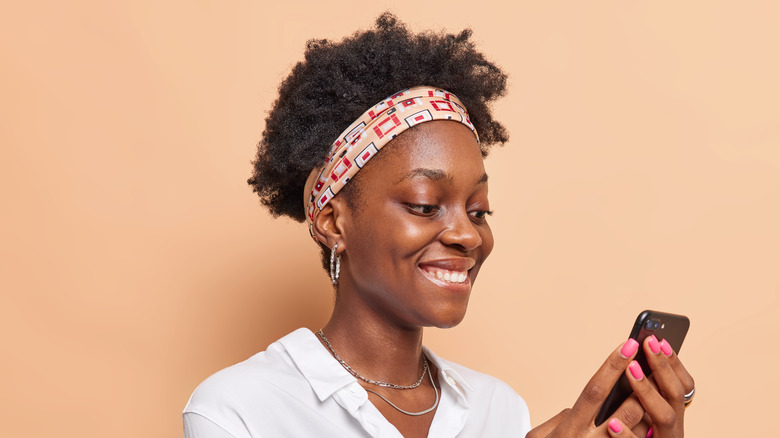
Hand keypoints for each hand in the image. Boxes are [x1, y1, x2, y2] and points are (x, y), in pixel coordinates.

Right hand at [527, 337, 693, 437]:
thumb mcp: (540, 437)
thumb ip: (561, 418)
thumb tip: (581, 407)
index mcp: (569, 430)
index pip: (594, 390)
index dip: (612, 366)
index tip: (628, 344)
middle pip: (626, 410)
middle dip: (643, 385)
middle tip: (654, 362)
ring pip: (638, 428)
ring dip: (650, 407)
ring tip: (658, 387)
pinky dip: (645, 431)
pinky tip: (652, 421)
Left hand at [605, 336, 694, 437]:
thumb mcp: (643, 420)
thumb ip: (641, 399)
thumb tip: (631, 361)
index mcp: (673, 417)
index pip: (684, 386)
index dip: (674, 364)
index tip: (660, 340)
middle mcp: (674, 429)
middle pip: (675, 395)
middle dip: (662, 367)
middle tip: (647, 342)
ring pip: (664, 416)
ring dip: (647, 390)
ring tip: (631, 368)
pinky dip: (627, 435)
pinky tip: (612, 424)